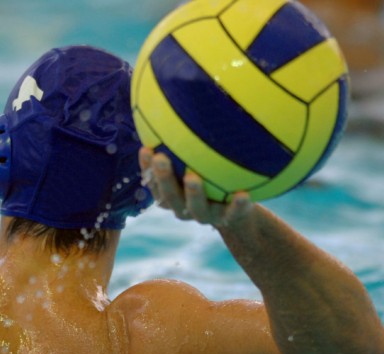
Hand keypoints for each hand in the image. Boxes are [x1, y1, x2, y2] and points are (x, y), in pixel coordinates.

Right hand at [139, 147, 253, 227]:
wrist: (237, 213)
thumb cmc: (215, 179)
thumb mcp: (202, 158)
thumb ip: (188, 139)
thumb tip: (181, 96)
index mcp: (171, 193)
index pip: (153, 181)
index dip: (146, 167)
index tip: (145, 148)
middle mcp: (183, 206)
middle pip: (168, 196)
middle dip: (163, 177)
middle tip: (161, 158)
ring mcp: (205, 215)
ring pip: (195, 208)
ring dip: (193, 193)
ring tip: (193, 178)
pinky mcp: (228, 220)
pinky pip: (232, 214)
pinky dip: (237, 206)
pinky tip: (244, 194)